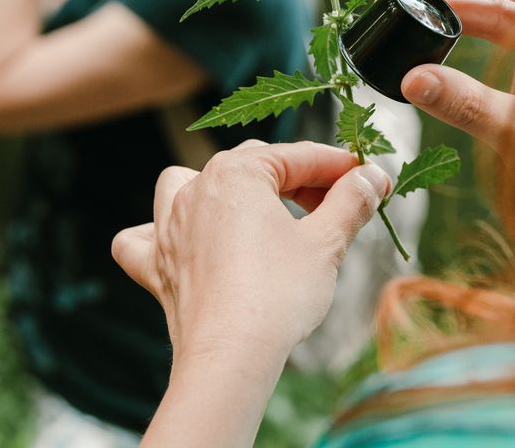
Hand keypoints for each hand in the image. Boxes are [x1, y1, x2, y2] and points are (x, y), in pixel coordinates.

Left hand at [111, 141, 390, 361]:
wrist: (230, 357)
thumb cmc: (278, 295)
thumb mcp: (327, 241)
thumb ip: (351, 200)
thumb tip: (371, 176)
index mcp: (236, 172)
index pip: (300, 156)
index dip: (342, 167)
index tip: (371, 179)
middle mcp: (195, 189)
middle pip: (255, 168)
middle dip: (299, 181)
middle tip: (339, 204)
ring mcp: (168, 226)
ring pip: (188, 185)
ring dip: (224, 190)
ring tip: (256, 210)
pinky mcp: (156, 265)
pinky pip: (143, 237)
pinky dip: (158, 234)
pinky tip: (183, 243)